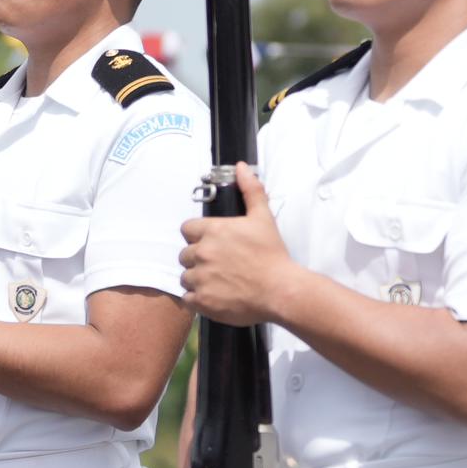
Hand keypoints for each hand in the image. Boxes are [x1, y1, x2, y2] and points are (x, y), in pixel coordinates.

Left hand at [178, 169, 300, 327]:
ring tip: (219, 282)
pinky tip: (216, 296)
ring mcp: (200, 278)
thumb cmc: (272, 254)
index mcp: (212, 231)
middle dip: (198, 259)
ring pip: (185, 277)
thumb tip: (240, 167)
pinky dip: (198, 299)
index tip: (213, 244)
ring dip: (198, 279)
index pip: (187, 230)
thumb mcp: (263, 217)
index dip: (198, 237)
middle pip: (185, 254)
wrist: (281, 290)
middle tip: (220, 265)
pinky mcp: (202, 300)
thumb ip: (251, 190)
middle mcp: (202, 253)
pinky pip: (188, 298)